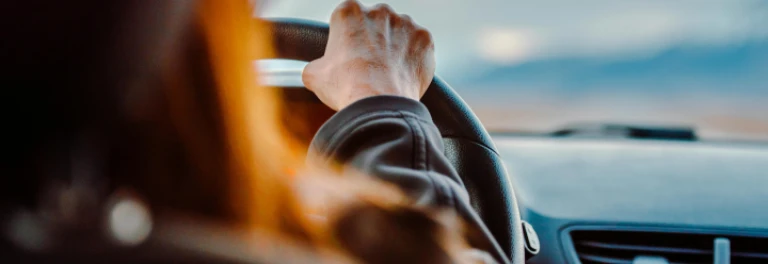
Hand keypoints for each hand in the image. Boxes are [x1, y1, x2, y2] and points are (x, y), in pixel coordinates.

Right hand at [302, 0, 435, 110]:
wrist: (379, 104)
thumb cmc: (345, 87)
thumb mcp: (314, 75)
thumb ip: (315, 65)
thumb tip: (317, 71)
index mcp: (349, 11)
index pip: (347, 20)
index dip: (347, 41)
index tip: (349, 57)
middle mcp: (379, 10)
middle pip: (376, 24)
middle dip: (373, 41)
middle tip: (369, 67)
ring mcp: (405, 23)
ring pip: (400, 33)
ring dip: (395, 48)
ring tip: (388, 74)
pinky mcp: (425, 39)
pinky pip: (419, 46)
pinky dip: (414, 59)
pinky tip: (404, 75)